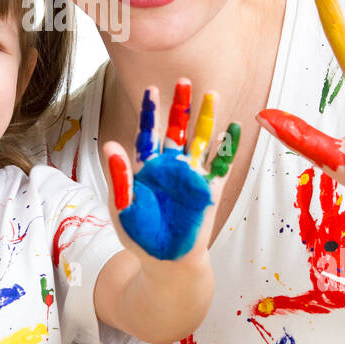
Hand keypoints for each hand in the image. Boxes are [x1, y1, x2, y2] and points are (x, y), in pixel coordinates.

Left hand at [101, 79, 240, 268]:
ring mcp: (192, 177)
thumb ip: (119, 175)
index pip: (149, 134)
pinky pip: (221, 165)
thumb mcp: (123, 206)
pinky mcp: (210, 190)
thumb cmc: (140, 236)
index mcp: (148, 168)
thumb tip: (111, 145)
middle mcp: (171, 168)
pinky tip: (233, 128)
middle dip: (181, 106)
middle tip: (184, 80)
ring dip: (207, 118)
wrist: (165, 262)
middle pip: (177, 130)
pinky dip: (227, 147)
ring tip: (212, 94)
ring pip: (201, 141)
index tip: (152, 89)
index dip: (151, 112)